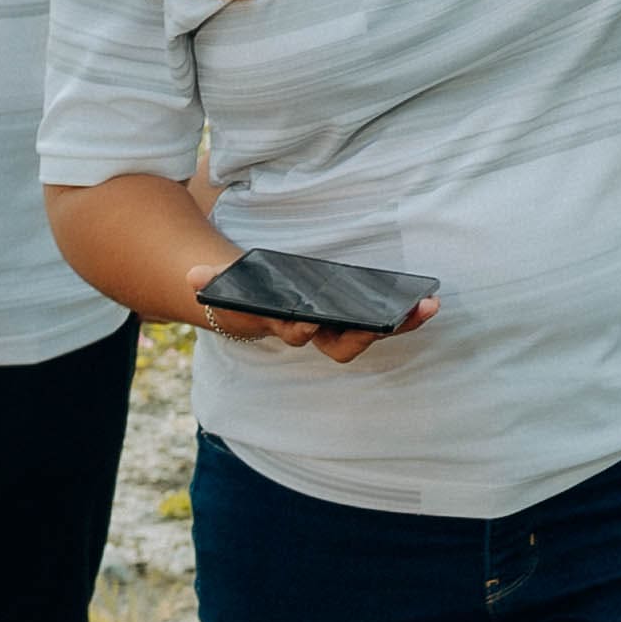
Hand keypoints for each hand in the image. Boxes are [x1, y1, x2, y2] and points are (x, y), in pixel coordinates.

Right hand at [186, 250, 431, 365]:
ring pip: (370, 335)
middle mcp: (315, 336)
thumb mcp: (224, 287)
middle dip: (365, 334)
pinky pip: (385, 322)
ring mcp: (339, 330)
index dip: (303, 329)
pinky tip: (428, 302)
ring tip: (426, 307)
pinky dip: (405, 316)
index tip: (310, 323)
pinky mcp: (358, 319)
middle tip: (388, 321)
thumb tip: (192, 277)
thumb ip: (209, 282)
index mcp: (285, 326)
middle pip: (343, 344)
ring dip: (398, 325)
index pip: (297, 333)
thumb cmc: (245, 293)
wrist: (257, 304)